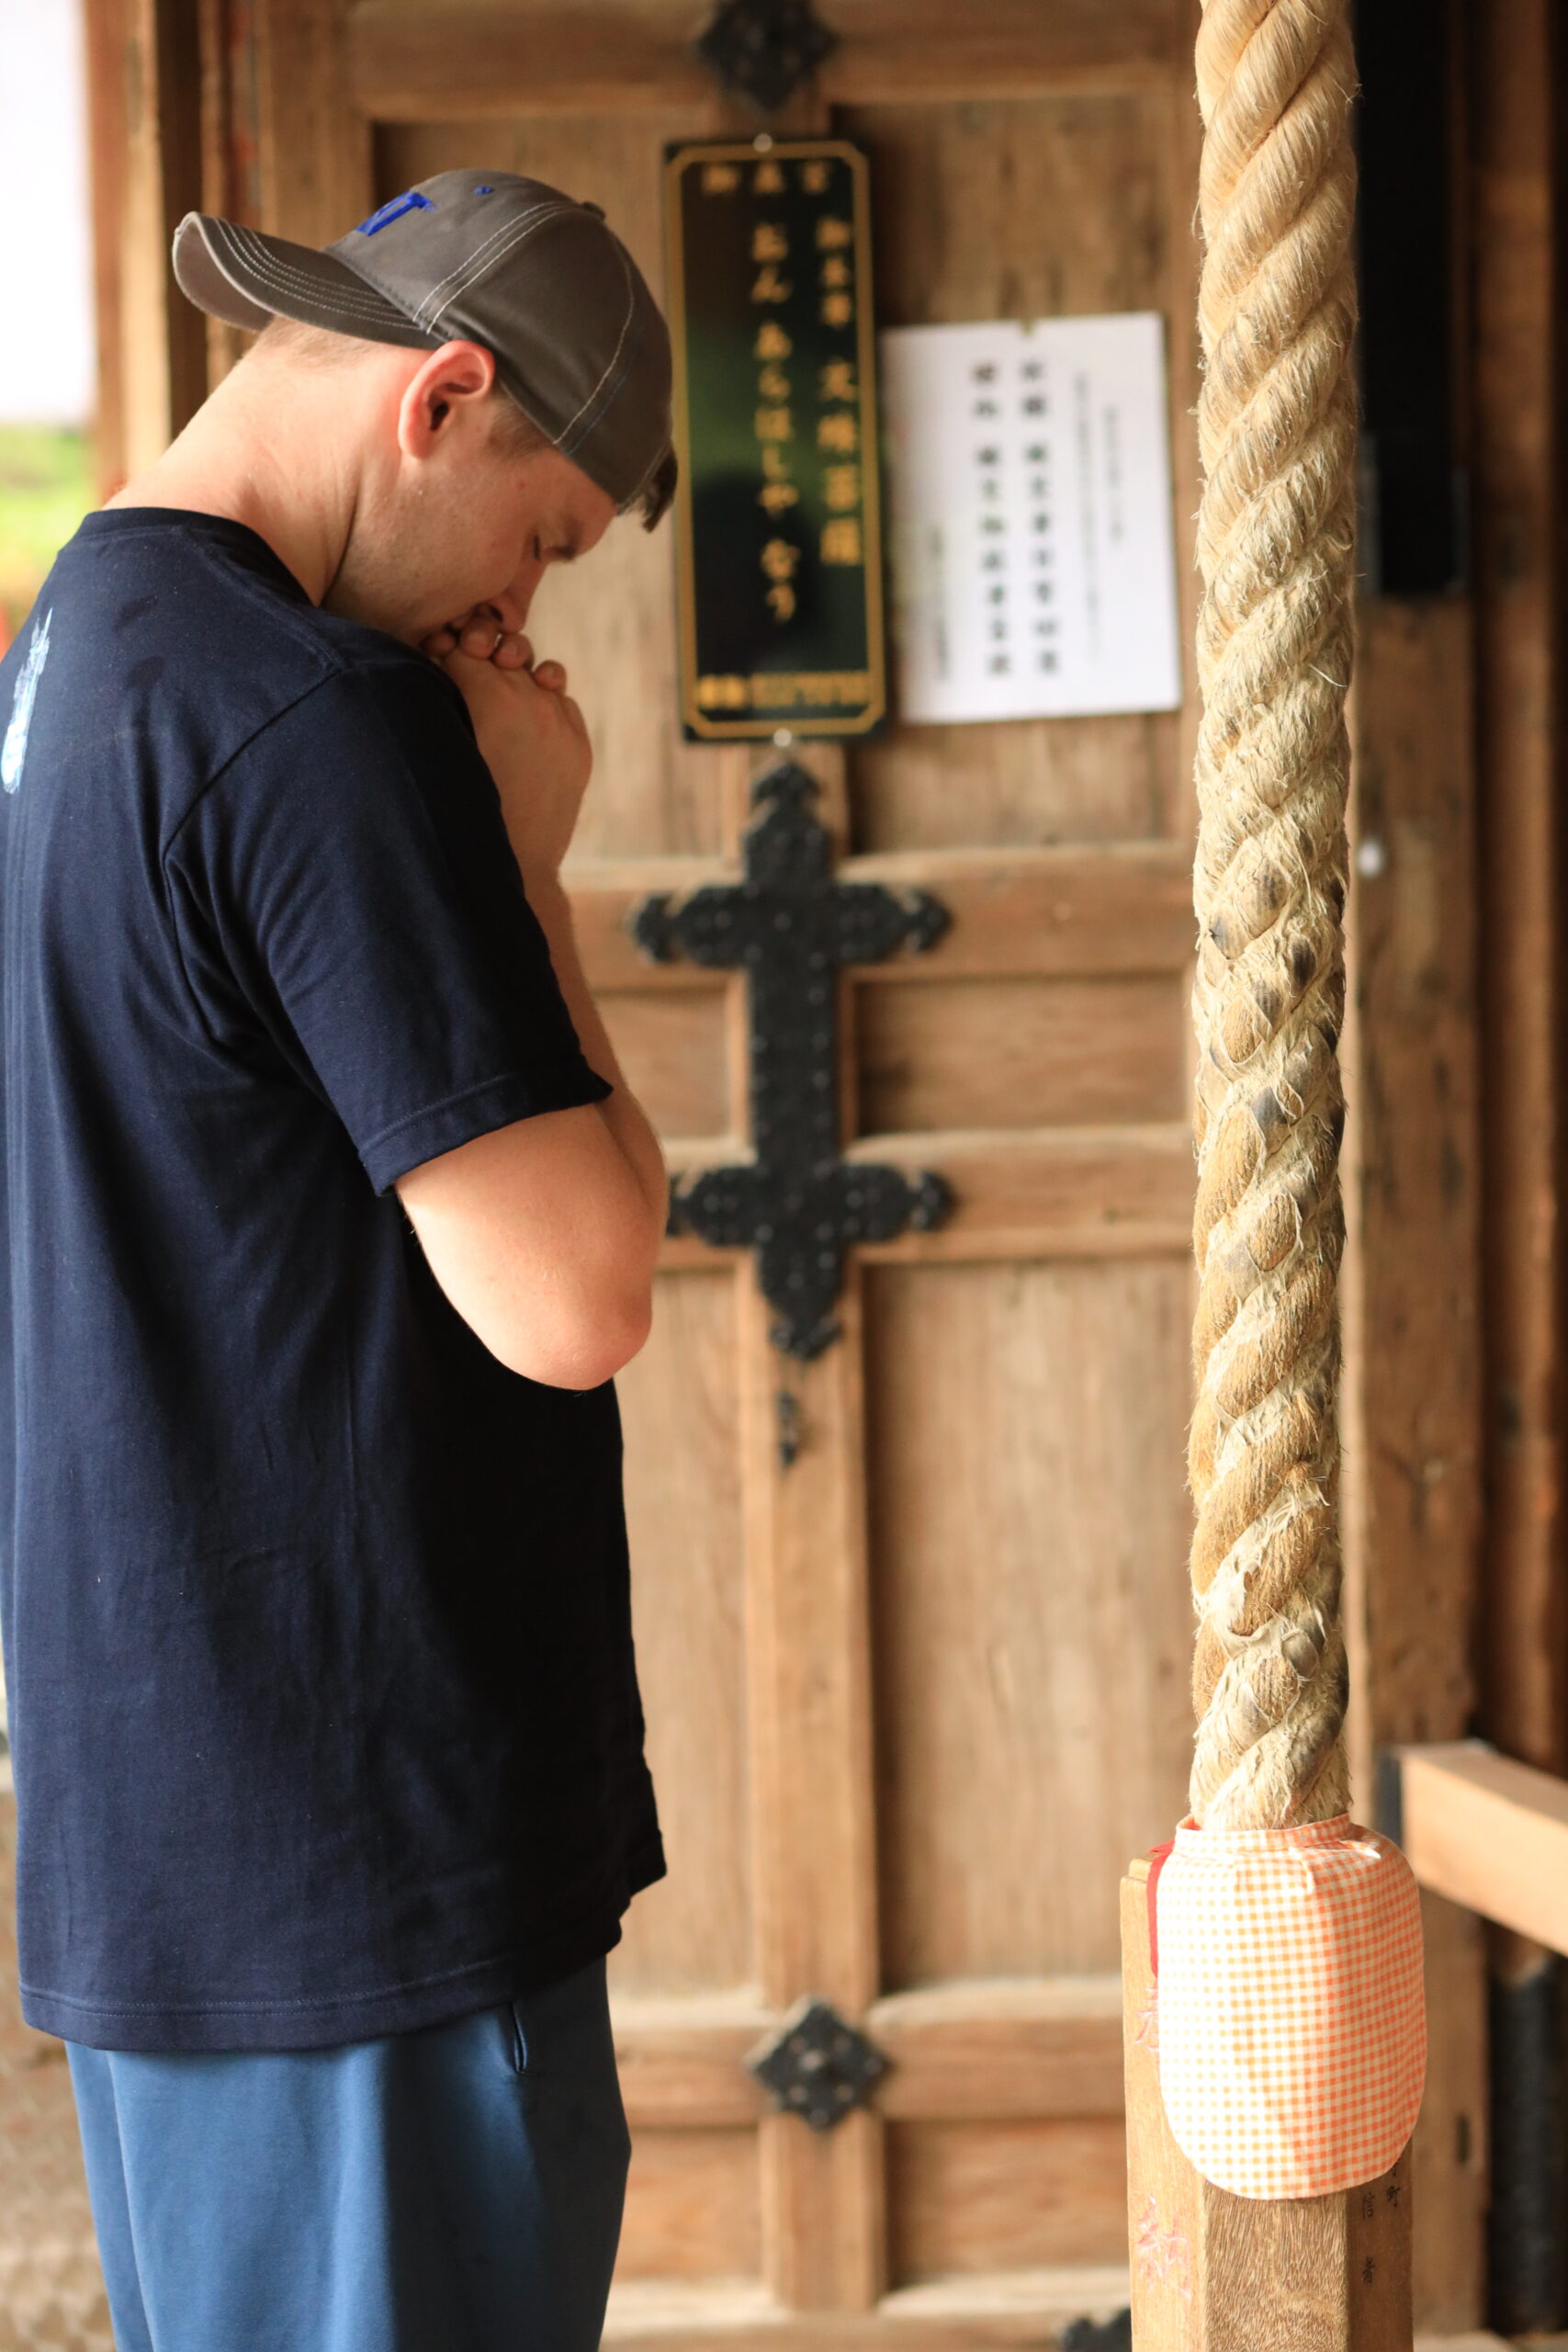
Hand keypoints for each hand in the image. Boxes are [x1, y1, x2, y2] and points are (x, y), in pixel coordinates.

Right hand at [423, 608, 590, 884]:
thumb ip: (436, 701)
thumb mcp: (439, 747)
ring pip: (539, 671)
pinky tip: (524, 728)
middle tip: (465, 683)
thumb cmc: (459, 810)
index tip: (435, 666)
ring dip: (517, 681)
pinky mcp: (579, 745)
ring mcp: (560, 721)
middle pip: (500, 654)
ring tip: (500, 706)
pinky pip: (561, 702)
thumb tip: (432, 663)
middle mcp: (530, 700)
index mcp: (489, 697)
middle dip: (480, 662)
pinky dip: (543, 705)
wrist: (514, 867)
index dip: (443, 655)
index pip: (460, 648)